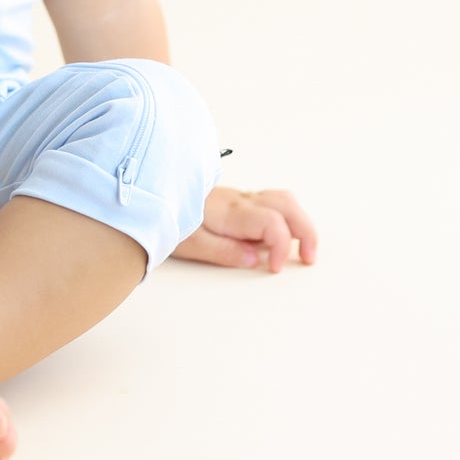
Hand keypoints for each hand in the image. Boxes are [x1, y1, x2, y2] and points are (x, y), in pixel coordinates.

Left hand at [172, 184, 317, 272]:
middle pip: (287, 205)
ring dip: (300, 221)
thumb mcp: (189, 242)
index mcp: (230, 210)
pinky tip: (281, 236)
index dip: (282, 246)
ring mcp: (240, 197)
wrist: (150, 192)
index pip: (272, 222)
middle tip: (308, 259)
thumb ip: (224, 250)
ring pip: (283, 199)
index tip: (274, 268)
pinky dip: (286, 217)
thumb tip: (256, 258)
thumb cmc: (166, 216)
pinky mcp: (237, 199)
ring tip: (302, 248)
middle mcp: (240, 199)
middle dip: (306, 231)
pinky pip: (271, 202)